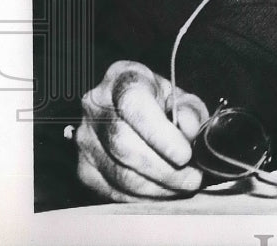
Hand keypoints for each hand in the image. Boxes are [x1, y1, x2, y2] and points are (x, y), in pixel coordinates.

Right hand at [76, 60, 208, 201]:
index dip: (160, 134)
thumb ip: (190, 112)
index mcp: (122, 78)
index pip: (134, 104)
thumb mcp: (183, 97)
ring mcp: (85, 139)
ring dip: (157, 187)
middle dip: (164, 168)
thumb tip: (187, 131)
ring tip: (183, 186)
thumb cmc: (162, 103)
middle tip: (192, 178)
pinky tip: (164, 191)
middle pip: (124, 144)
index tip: (185, 155)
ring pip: (119, 173)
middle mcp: (95, 105)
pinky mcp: (84, 168)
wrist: (134, 112)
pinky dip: (144, 197)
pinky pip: (113, 192)